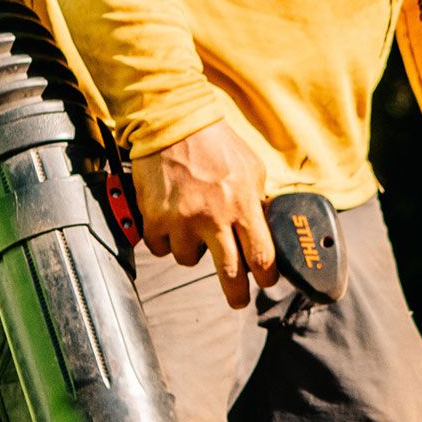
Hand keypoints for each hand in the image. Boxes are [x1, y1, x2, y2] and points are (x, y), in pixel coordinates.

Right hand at [130, 119, 278, 309]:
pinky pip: (161, 248)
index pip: (261, 256)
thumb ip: (258, 200)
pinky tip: (170, 219)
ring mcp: (182, 220)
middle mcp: (213, 217)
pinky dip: (165, 239)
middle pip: (229, 275)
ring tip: (193, 226)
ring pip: (189, 261)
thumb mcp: (252, 168)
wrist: (174, 122)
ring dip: (192, 250)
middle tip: (237, 299)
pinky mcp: (155, 219)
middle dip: (236, 295)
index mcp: (242, 204)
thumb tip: (266, 228)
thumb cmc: (216, 143)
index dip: (266, 276)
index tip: (266, 281)